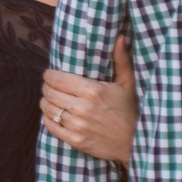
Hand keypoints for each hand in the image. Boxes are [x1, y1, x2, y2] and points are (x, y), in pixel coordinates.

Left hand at [42, 37, 134, 162]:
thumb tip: (120, 37)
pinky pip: (50, 126)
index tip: (50, 74)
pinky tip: (53, 114)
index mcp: (93, 91)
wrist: (135, 143)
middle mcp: (82, 108)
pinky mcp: (75, 140)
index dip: (49, 75)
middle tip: (50, 86)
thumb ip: (121, 59)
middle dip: (46, 87)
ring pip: (47, 109)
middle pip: (49, 93)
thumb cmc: (131, 111)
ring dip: (46, 102)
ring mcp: (77, 126)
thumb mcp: (128, 84)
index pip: (57, 79)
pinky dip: (48, 118)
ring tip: (50, 98)